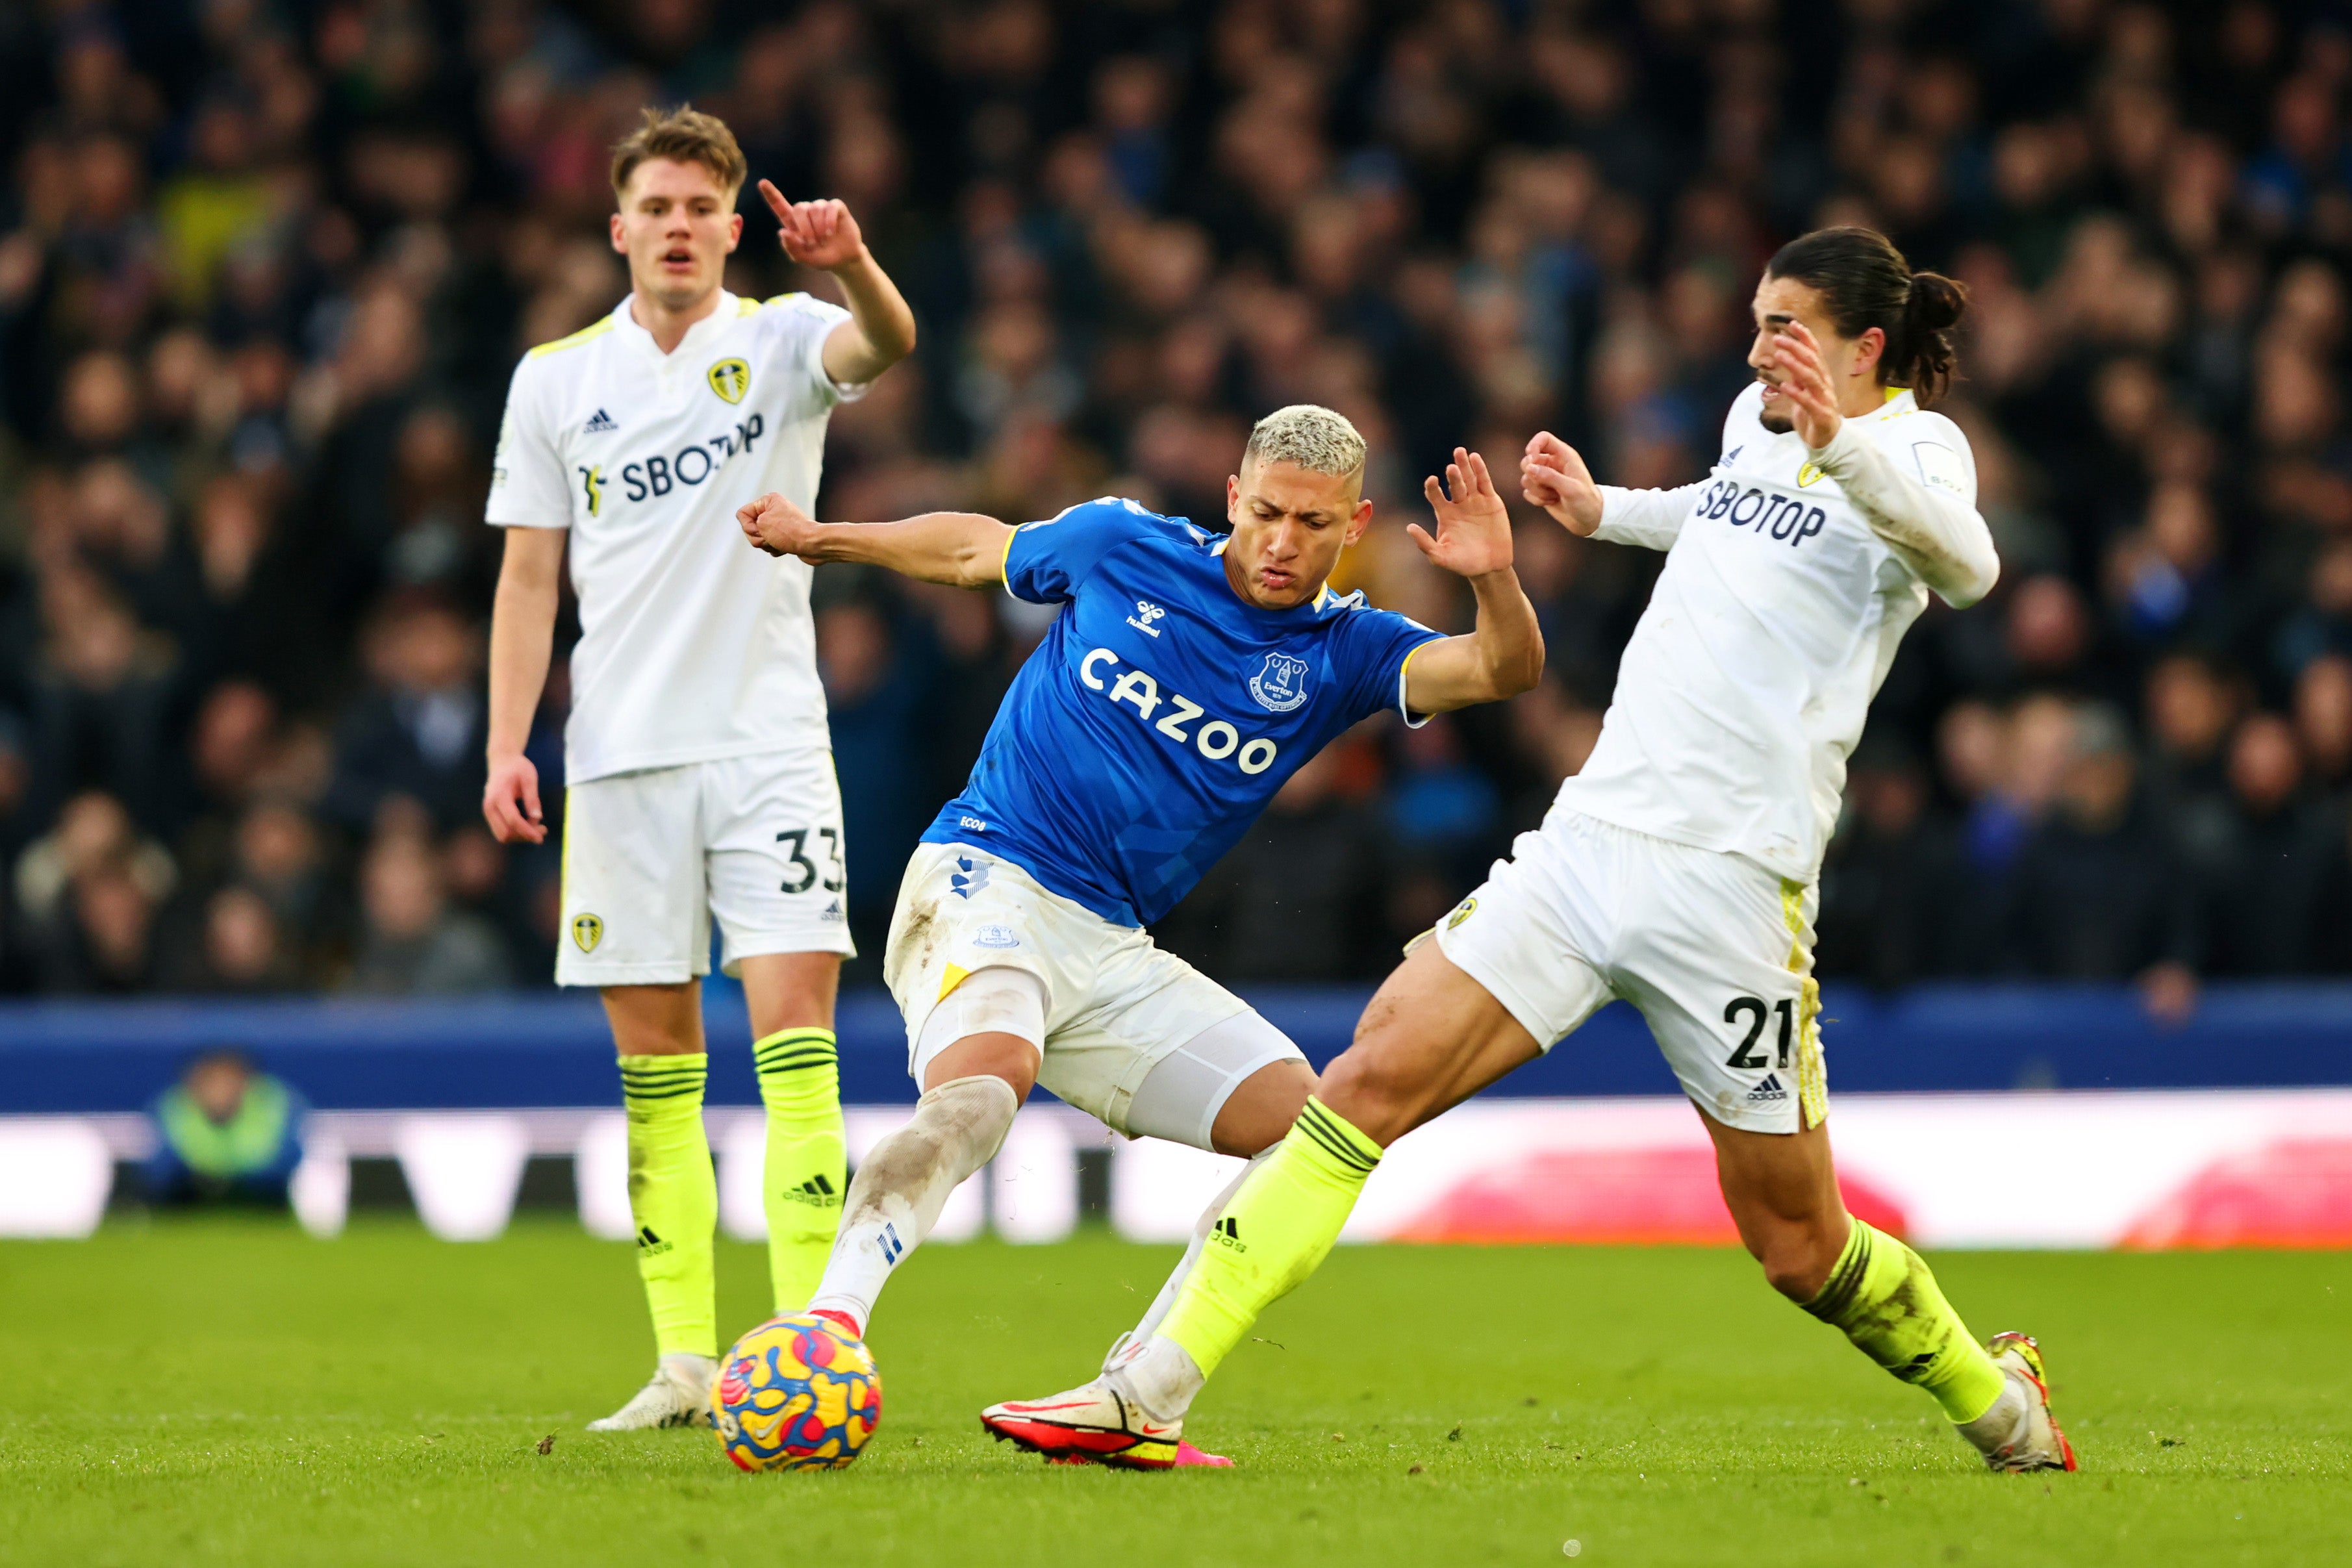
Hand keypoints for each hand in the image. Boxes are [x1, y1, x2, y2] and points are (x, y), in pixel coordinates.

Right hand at [482, 751, 543, 844]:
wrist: (502, 761)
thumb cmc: (517, 768)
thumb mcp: (529, 778)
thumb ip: (532, 798)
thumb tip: (538, 818)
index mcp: (499, 796)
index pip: (513, 820)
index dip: (527, 831)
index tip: (541, 837)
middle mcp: (489, 806)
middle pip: (505, 833)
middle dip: (524, 836)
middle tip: (544, 829)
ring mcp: (488, 811)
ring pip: (503, 835)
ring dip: (521, 835)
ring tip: (539, 826)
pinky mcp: (491, 814)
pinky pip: (503, 830)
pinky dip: (517, 831)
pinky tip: (530, 822)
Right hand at [738, 490, 823, 558]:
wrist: (814, 544)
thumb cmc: (789, 532)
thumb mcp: (761, 524)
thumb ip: (749, 525)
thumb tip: (756, 532)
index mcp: (768, 500)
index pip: (742, 513)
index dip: (747, 526)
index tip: (760, 529)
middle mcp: (774, 509)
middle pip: (750, 527)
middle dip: (757, 537)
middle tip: (770, 538)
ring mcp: (780, 523)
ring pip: (759, 538)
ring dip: (766, 544)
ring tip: (779, 543)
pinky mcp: (785, 535)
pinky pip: (770, 544)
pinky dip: (774, 548)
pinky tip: (785, 547)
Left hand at [760, 180, 865, 271]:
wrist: (845, 259)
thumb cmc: (822, 258)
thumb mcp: (805, 258)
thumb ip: (792, 248)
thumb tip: (782, 232)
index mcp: (794, 223)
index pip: (779, 205)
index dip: (771, 194)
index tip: (762, 183)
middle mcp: (806, 212)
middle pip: (799, 208)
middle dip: (805, 227)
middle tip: (812, 243)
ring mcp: (821, 208)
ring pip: (816, 209)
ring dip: (819, 227)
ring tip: (824, 240)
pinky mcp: (836, 207)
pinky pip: (830, 207)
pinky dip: (830, 221)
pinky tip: (832, 232)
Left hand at [1410, 448, 1513, 578]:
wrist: (1490, 566)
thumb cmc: (1463, 563)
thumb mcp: (1441, 557)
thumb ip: (1425, 544)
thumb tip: (1409, 527)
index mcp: (1444, 514)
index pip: (1435, 495)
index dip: (1433, 488)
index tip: (1432, 481)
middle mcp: (1458, 504)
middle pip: (1453, 484)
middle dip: (1452, 475)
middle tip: (1450, 467)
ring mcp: (1475, 501)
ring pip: (1468, 479)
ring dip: (1464, 466)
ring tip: (1460, 452)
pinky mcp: (1491, 501)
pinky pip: (1484, 482)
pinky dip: (1480, 470)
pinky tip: (1475, 458)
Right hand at [1519, 430, 1602, 535]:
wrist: (1589, 520)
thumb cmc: (1586, 501)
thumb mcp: (1570, 488)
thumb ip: (1550, 476)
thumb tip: (1529, 468)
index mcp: (1564, 455)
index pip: (1543, 438)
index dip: (1534, 446)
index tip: (1532, 459)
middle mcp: (1553, 464)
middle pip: (1528, 459)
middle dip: (1532, 474)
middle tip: (1544, 484)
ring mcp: (1546, 478)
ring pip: (1526, 478)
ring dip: (1537, 490)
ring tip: (1553, 497)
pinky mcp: (1541, 491)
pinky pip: (1527, 492)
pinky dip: (1536, 499)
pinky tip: (1550, 502)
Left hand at [1765, 321, 1841, 450]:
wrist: (1828, 443)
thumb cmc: (1814, 417)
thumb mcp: (1803, 393)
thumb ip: (1798, 378)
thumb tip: (1788, 359)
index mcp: (1822, 378)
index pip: (1815, 352)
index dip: (1805, 337)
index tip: (1792, 324)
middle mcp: (1825, 385)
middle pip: (1813, 361)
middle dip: (1796, 347)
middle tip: (1778, 338)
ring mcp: (1825, 400)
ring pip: (1811, 378)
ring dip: (1795, 365)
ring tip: (1779, 355)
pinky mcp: (1821, 416)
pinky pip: (1808, 402)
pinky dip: (1796, 393)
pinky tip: (1784, 385)